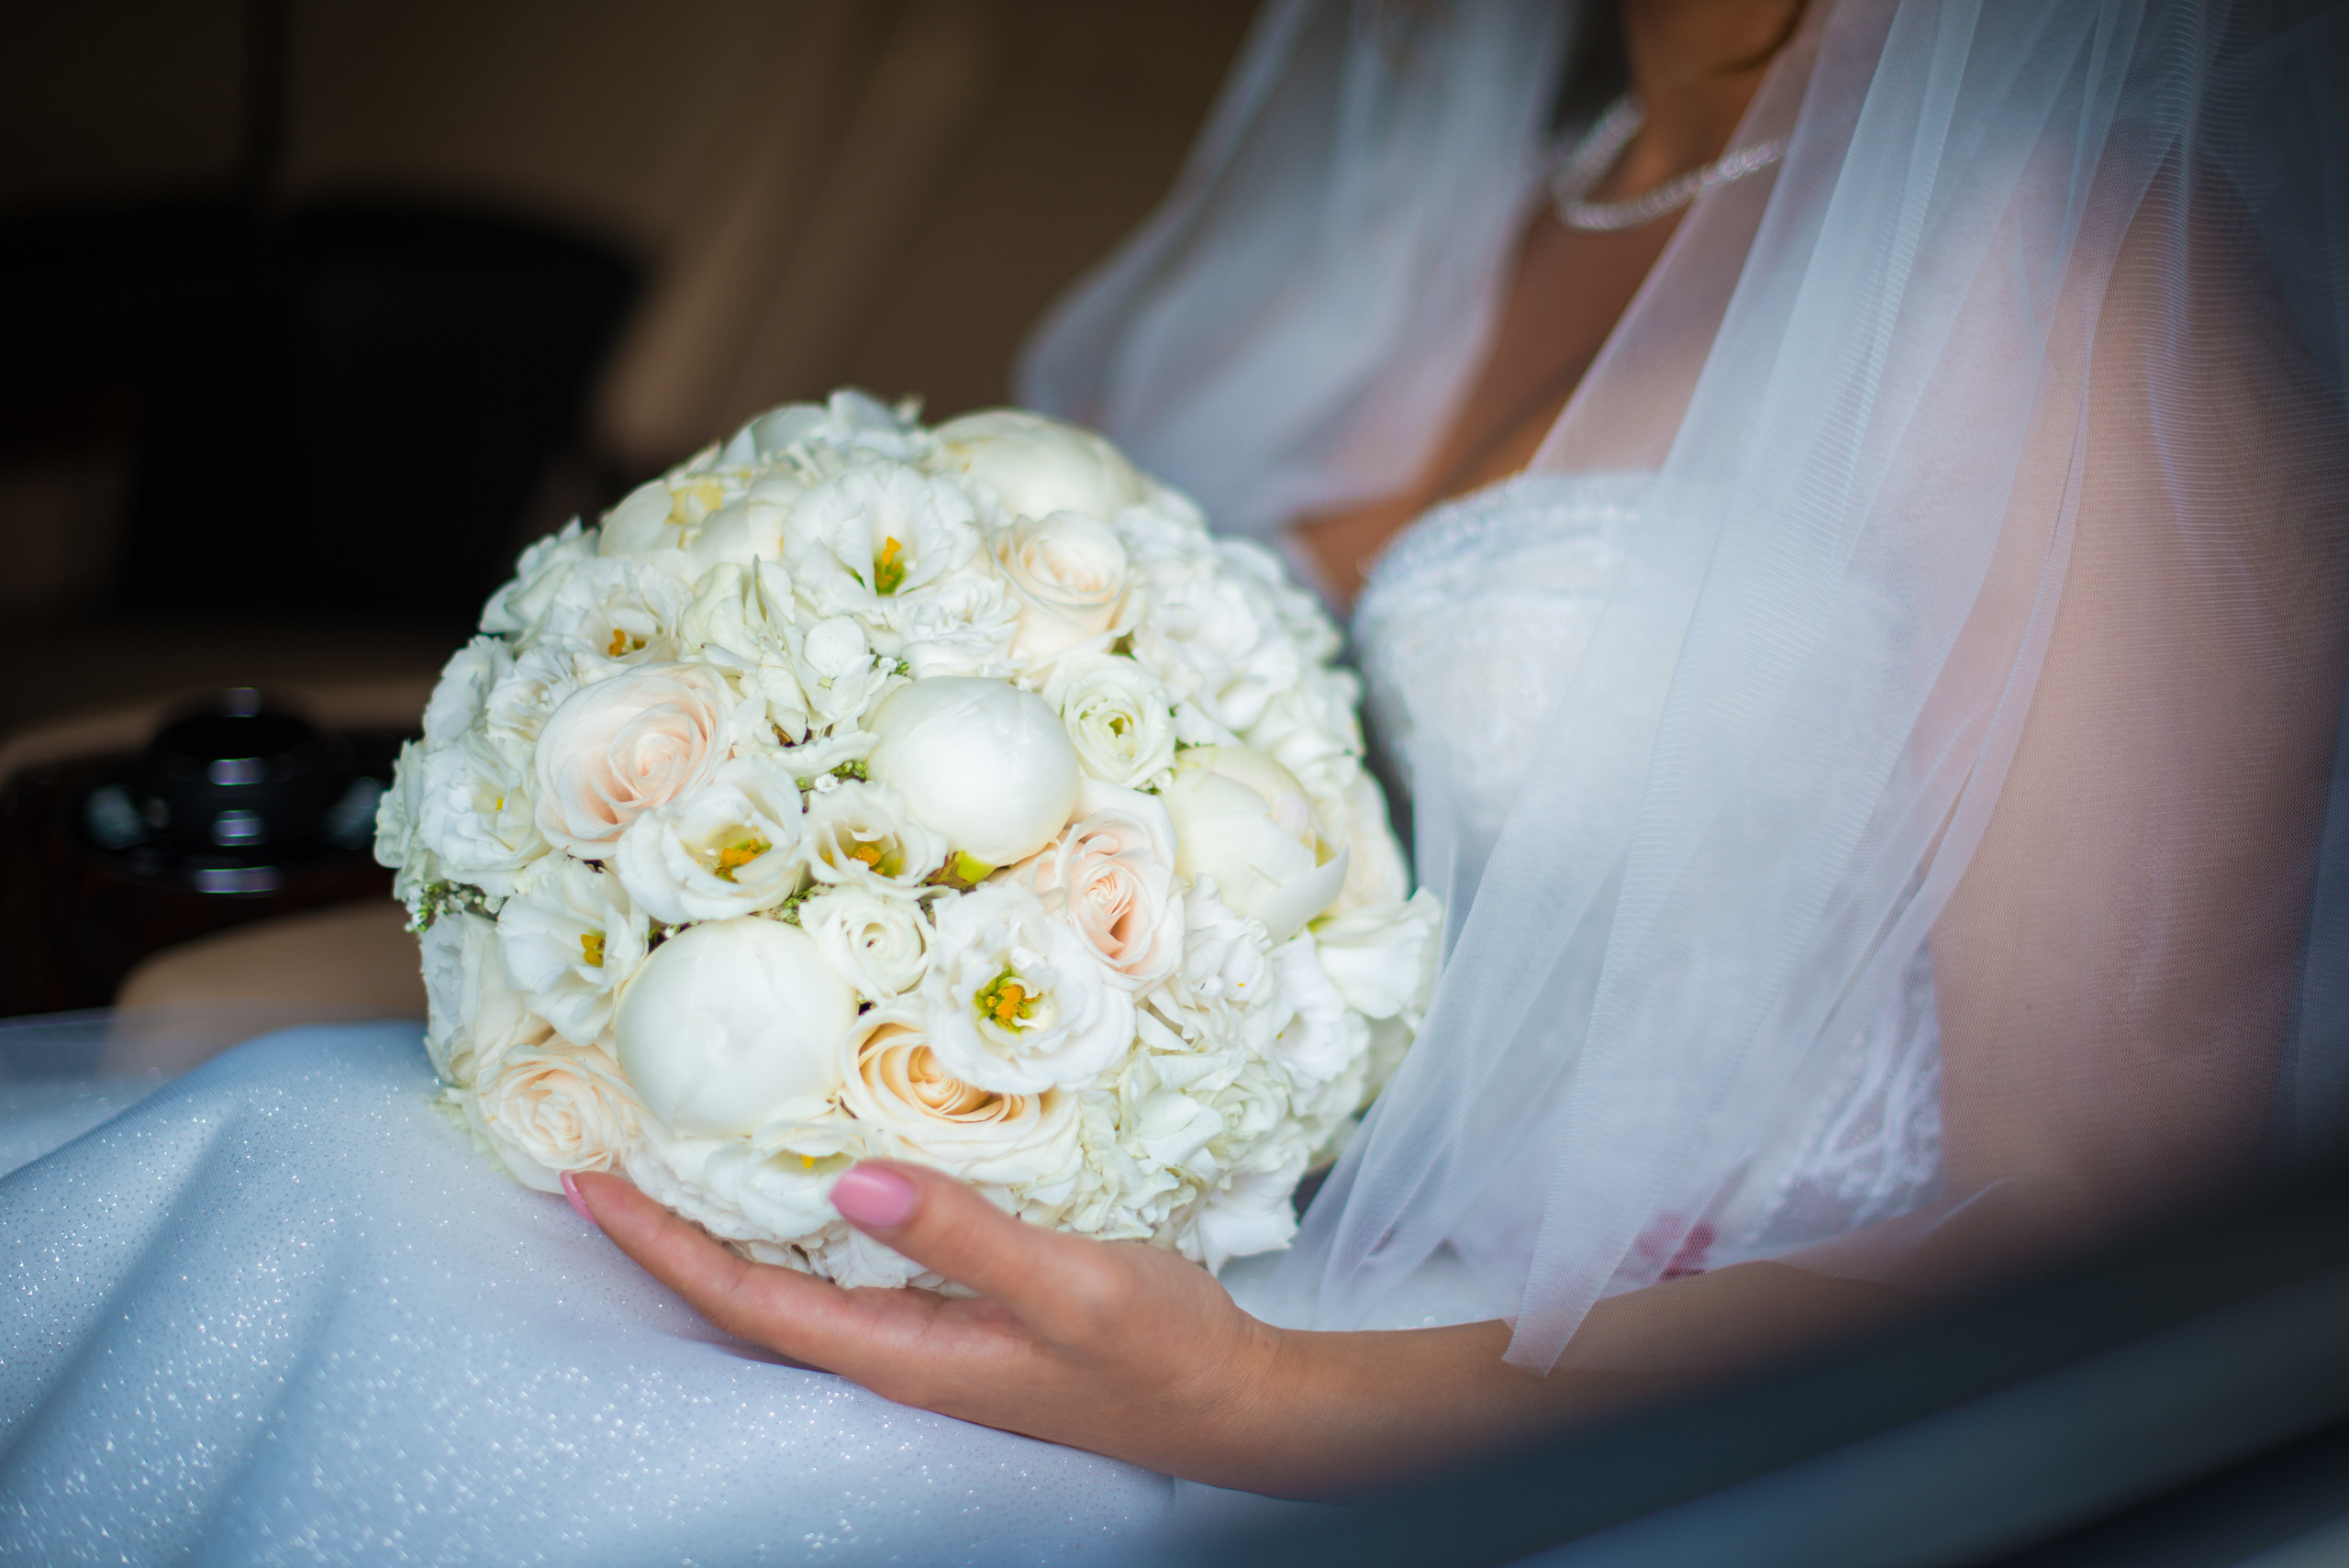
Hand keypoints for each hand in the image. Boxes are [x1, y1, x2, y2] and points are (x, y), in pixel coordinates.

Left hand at [565, 1162, 1289, 1485]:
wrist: (1233, 1400)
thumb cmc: (1157, 1350)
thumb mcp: (1069, 1284)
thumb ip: (962, 1237)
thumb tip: (848, 1184)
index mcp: (901, 1353)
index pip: (745, 1302)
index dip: (659, 1248)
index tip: (586, 1185)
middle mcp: (895, 1354)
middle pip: (745, 1301)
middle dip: (664, 1241)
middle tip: (598, 1165)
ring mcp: (925, 1339)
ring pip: (791, 1289)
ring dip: (721, 1232)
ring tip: (668, 1167)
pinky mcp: (959, 1317)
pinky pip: (846, 1274)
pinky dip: (796, 1228)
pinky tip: (801, 1185)